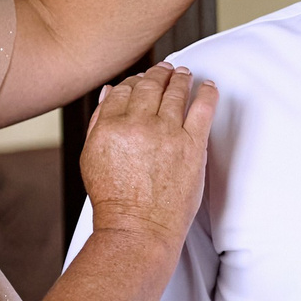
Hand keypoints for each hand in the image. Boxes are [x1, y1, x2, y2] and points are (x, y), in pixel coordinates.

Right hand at [78, 64, 217, 248]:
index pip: (122, 90)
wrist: (138, 229)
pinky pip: (203, 107)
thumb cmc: (115, 201)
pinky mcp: (193, 144)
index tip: (140, 80)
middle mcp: (138, 124)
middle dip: (157, 74)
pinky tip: (208, 86)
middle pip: (149, 86)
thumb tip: (108, 94)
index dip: (133, 81)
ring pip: (175, 91)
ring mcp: (167, 133)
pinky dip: (207, 92)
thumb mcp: (92, 158)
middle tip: (164, 70)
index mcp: (110, 127)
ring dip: (180, 77)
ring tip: (183, 73)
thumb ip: (98, 123)